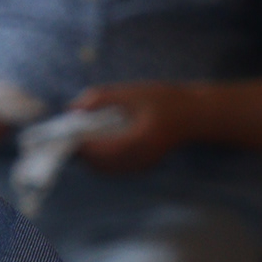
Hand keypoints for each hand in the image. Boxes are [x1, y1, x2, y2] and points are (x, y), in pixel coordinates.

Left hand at [65, 81, 198, 175]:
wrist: (195, 115)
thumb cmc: (165, 100)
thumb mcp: (132, 92)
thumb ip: (101, 98)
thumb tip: (71, 109)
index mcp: (138, 141)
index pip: (99, 150)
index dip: (79, 143)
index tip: (65, 130)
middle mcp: (139, 159)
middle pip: (98, 164)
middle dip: (81, 150)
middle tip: (70, 132)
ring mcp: (140, 166)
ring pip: (104, 169)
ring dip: (89, 155)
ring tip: (81, 135)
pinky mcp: (140, 166)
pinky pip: (114, 168)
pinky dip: (100, 158)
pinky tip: (97, 141)